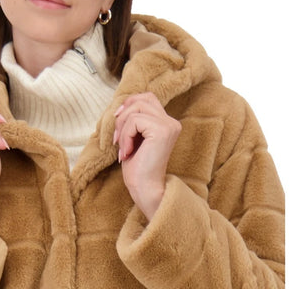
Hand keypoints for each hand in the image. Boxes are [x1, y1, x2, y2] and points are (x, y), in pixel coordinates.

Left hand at [113, 92, 181, 220]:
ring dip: (122, 128)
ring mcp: (169, 126)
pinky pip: (134, 120)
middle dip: (123, 116)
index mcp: (167, 124)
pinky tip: (127, 153)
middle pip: (142, 99)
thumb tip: (119, 107)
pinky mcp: (162, 131)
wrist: (145, 189)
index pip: (147, 98)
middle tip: (117, 139)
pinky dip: (125, 136)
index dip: (129, 105)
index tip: (118, 127)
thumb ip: (132, 121)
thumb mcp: (133, 139)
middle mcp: (171, 122)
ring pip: (136, 108)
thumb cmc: (138, 169)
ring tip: (123, 148)